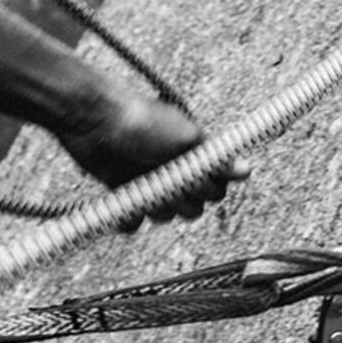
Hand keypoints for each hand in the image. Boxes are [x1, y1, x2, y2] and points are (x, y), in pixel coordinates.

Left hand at [52, 84, 244, 224]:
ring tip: (141, 185)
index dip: (207, 190)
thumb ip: (215, 160)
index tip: (192, 177)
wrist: (93, 121)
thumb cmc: (142, 122)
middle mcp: (174, 173)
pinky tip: (124, 197)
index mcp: (193, 158)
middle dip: (181, 200)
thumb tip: (248, 170)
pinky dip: (129, 215)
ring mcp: (149, 185)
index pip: (216, 190)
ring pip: (165, 216)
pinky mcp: (125, 195)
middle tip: (164, 180)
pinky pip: (134, 222)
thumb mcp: (186, 138)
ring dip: (154, 206)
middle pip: (193, 209)